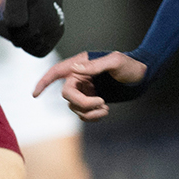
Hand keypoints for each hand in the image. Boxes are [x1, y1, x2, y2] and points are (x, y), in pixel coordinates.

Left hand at [0, 0, 64, 56]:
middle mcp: (52, 26)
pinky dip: (31, 42)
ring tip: (16, 22)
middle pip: (25, 44)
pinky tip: (23, 28)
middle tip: (4, 20)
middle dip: (13, 34)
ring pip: (34, 48)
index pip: (19, 38)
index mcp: (42, 17)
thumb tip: (16, 26)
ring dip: (22, 39)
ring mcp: (57, 30)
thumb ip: (15, 9)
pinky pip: (42, 48)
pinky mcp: (58, 31)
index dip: (5, 32)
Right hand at [34, 50, 148, 120]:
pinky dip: (92, 116)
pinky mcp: (93, 100)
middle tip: (101, 103)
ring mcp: (86, 89)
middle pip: (68, 95)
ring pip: (75, 107)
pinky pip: (84, 114)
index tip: (35, 94)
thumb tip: (75, 68)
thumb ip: (94, 66)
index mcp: (81, 64)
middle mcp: (80, 77)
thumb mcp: (115, 62)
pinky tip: (105, 111)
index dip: (44, 82)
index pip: (57, 72)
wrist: (144, 75)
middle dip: (82, 103)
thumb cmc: (130, 64)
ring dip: (89, 112)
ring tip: (105, 107)